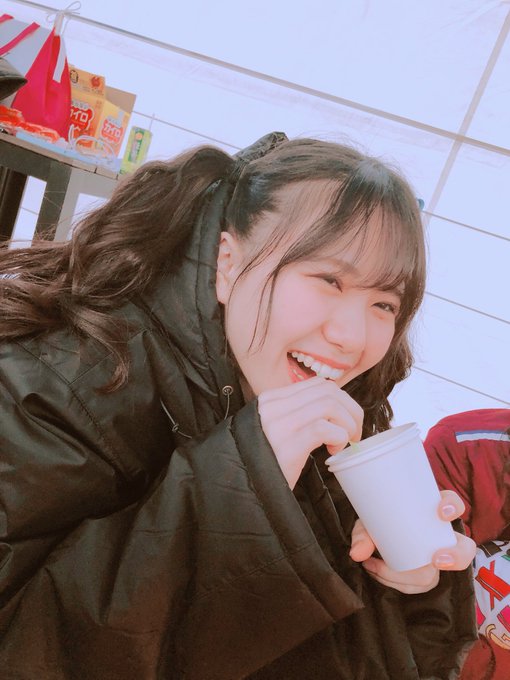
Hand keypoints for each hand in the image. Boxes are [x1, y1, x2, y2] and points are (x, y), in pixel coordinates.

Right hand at [257, 376, 362, 488]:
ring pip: (330, 404)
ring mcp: (281, 422)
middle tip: (353, 434)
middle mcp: (274, 405)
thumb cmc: (263, 463)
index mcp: (271, 399)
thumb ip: (296, 416)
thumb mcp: (274, 431)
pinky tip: (333, 451)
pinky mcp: (289, 442)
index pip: (316, 385)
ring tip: (343, 443)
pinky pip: (325, 428)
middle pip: (327, 390)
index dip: (340, 400)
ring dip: (347, 424)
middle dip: (350, 409)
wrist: (241, 486)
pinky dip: (339, 437)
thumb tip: (333, 413)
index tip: (345, 422)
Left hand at [349, 490, 475, 593]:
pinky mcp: (426, 575)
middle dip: (456, 556)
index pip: (453, 504)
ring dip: (408, 578)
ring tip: (378, 569)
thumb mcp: (368, 521)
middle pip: (464, 548)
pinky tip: (375, 571)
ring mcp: (436, 558)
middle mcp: (440, 536)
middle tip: (437, 559)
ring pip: (438, 574)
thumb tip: (357, 554)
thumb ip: (362, 534)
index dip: (453, 507)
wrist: (373, 531)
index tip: (441, 512)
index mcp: (431, 510)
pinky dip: (396, 582)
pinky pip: (419, 586)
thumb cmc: (377, 519)